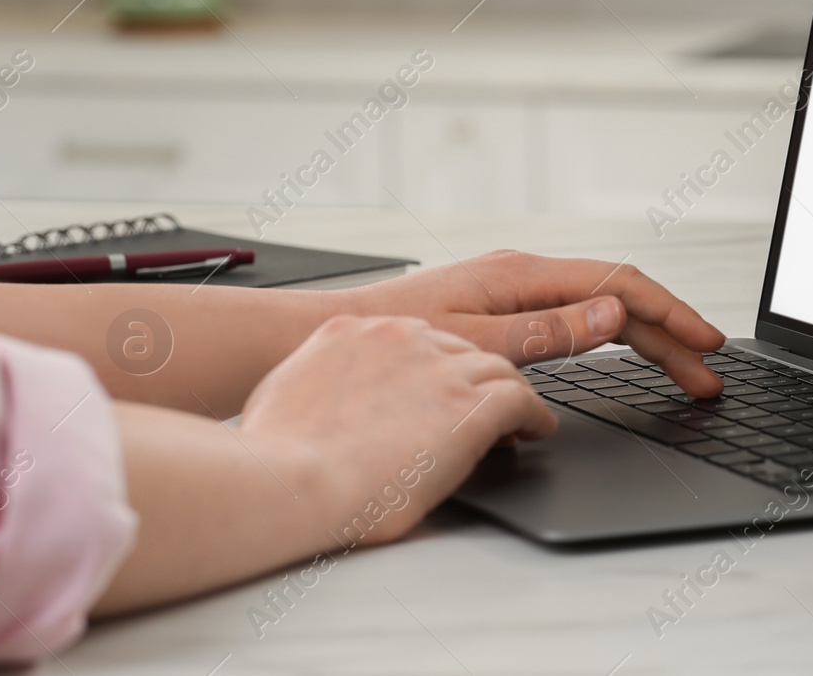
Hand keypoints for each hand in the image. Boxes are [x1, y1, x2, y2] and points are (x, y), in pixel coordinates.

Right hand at [238, 313, 555, 543]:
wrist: (289, 481)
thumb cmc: (277, 456)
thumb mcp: (285, 393)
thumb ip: (316, 381)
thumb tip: (323, 395)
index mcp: (354, 331)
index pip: (414, 339)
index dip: (434, 365)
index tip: (441, 385)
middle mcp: (401, 338)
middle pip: (460, 349)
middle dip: (472, 377)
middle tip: (482, 402)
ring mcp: (439, 368)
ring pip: (497, 369)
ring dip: (509, 393)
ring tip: (519, 416)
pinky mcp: (470, 405)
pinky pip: (521, 400)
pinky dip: (533, 416)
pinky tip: (535, 429)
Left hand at [335, 252, 726, 396]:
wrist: (333, 337)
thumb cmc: (390, 340)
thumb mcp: (475, 344)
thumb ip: (547, 332)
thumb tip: (614, 312)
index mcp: (523, 275)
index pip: (621, 288)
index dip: (671, 316)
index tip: (706, 344)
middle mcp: (524, 275)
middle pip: (618, 301)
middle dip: (669, 336)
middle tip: (707, 376)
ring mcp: (514, 291)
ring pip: (600, 309)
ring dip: (646, 339)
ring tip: (682, 369)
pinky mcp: (502, 309)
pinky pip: (575, 317)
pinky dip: (611, 338)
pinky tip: (625, 353)